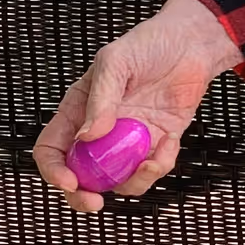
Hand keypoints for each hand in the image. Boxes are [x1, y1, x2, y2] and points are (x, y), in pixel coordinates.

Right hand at [32, 0, 243, 212]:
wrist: (191, 43)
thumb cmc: (148, 44)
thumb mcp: (116, 62)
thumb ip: (101, 100)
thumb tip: (88, 136)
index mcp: (78, 110)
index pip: (52, 148)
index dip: (54, 169)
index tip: (69, 181)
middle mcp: (99, 131)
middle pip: (80, 175)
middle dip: (82, 195)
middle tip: (96, 201)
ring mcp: (127, 141)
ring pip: (118, 181)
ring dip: (134, 180)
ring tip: (153, 157)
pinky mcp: (155, 145)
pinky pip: (152, 169)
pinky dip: (162, 163)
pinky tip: (171, 139)